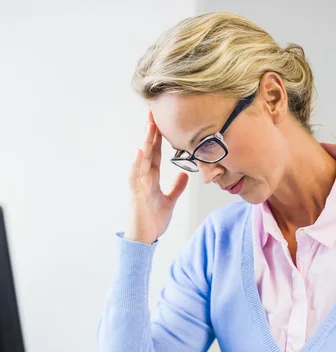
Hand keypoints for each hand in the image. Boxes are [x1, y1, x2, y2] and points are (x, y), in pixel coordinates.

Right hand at [125, 109, 188, 243]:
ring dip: (144, 143)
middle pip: (147, 150)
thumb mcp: (169, 201)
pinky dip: (136, 164)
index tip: (161, 119)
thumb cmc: (153, 221)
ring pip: (141, 160)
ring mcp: (138, 185)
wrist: (145, 240)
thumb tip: (184, 174)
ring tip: (149, 125)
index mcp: (151, 179)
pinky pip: (134, 177)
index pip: (154, 153)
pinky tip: (139, 152)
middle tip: (153, 111)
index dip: (157, 137)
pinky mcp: (135, 195)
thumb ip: (176, 187)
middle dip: (150, 132)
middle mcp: (143, 178)